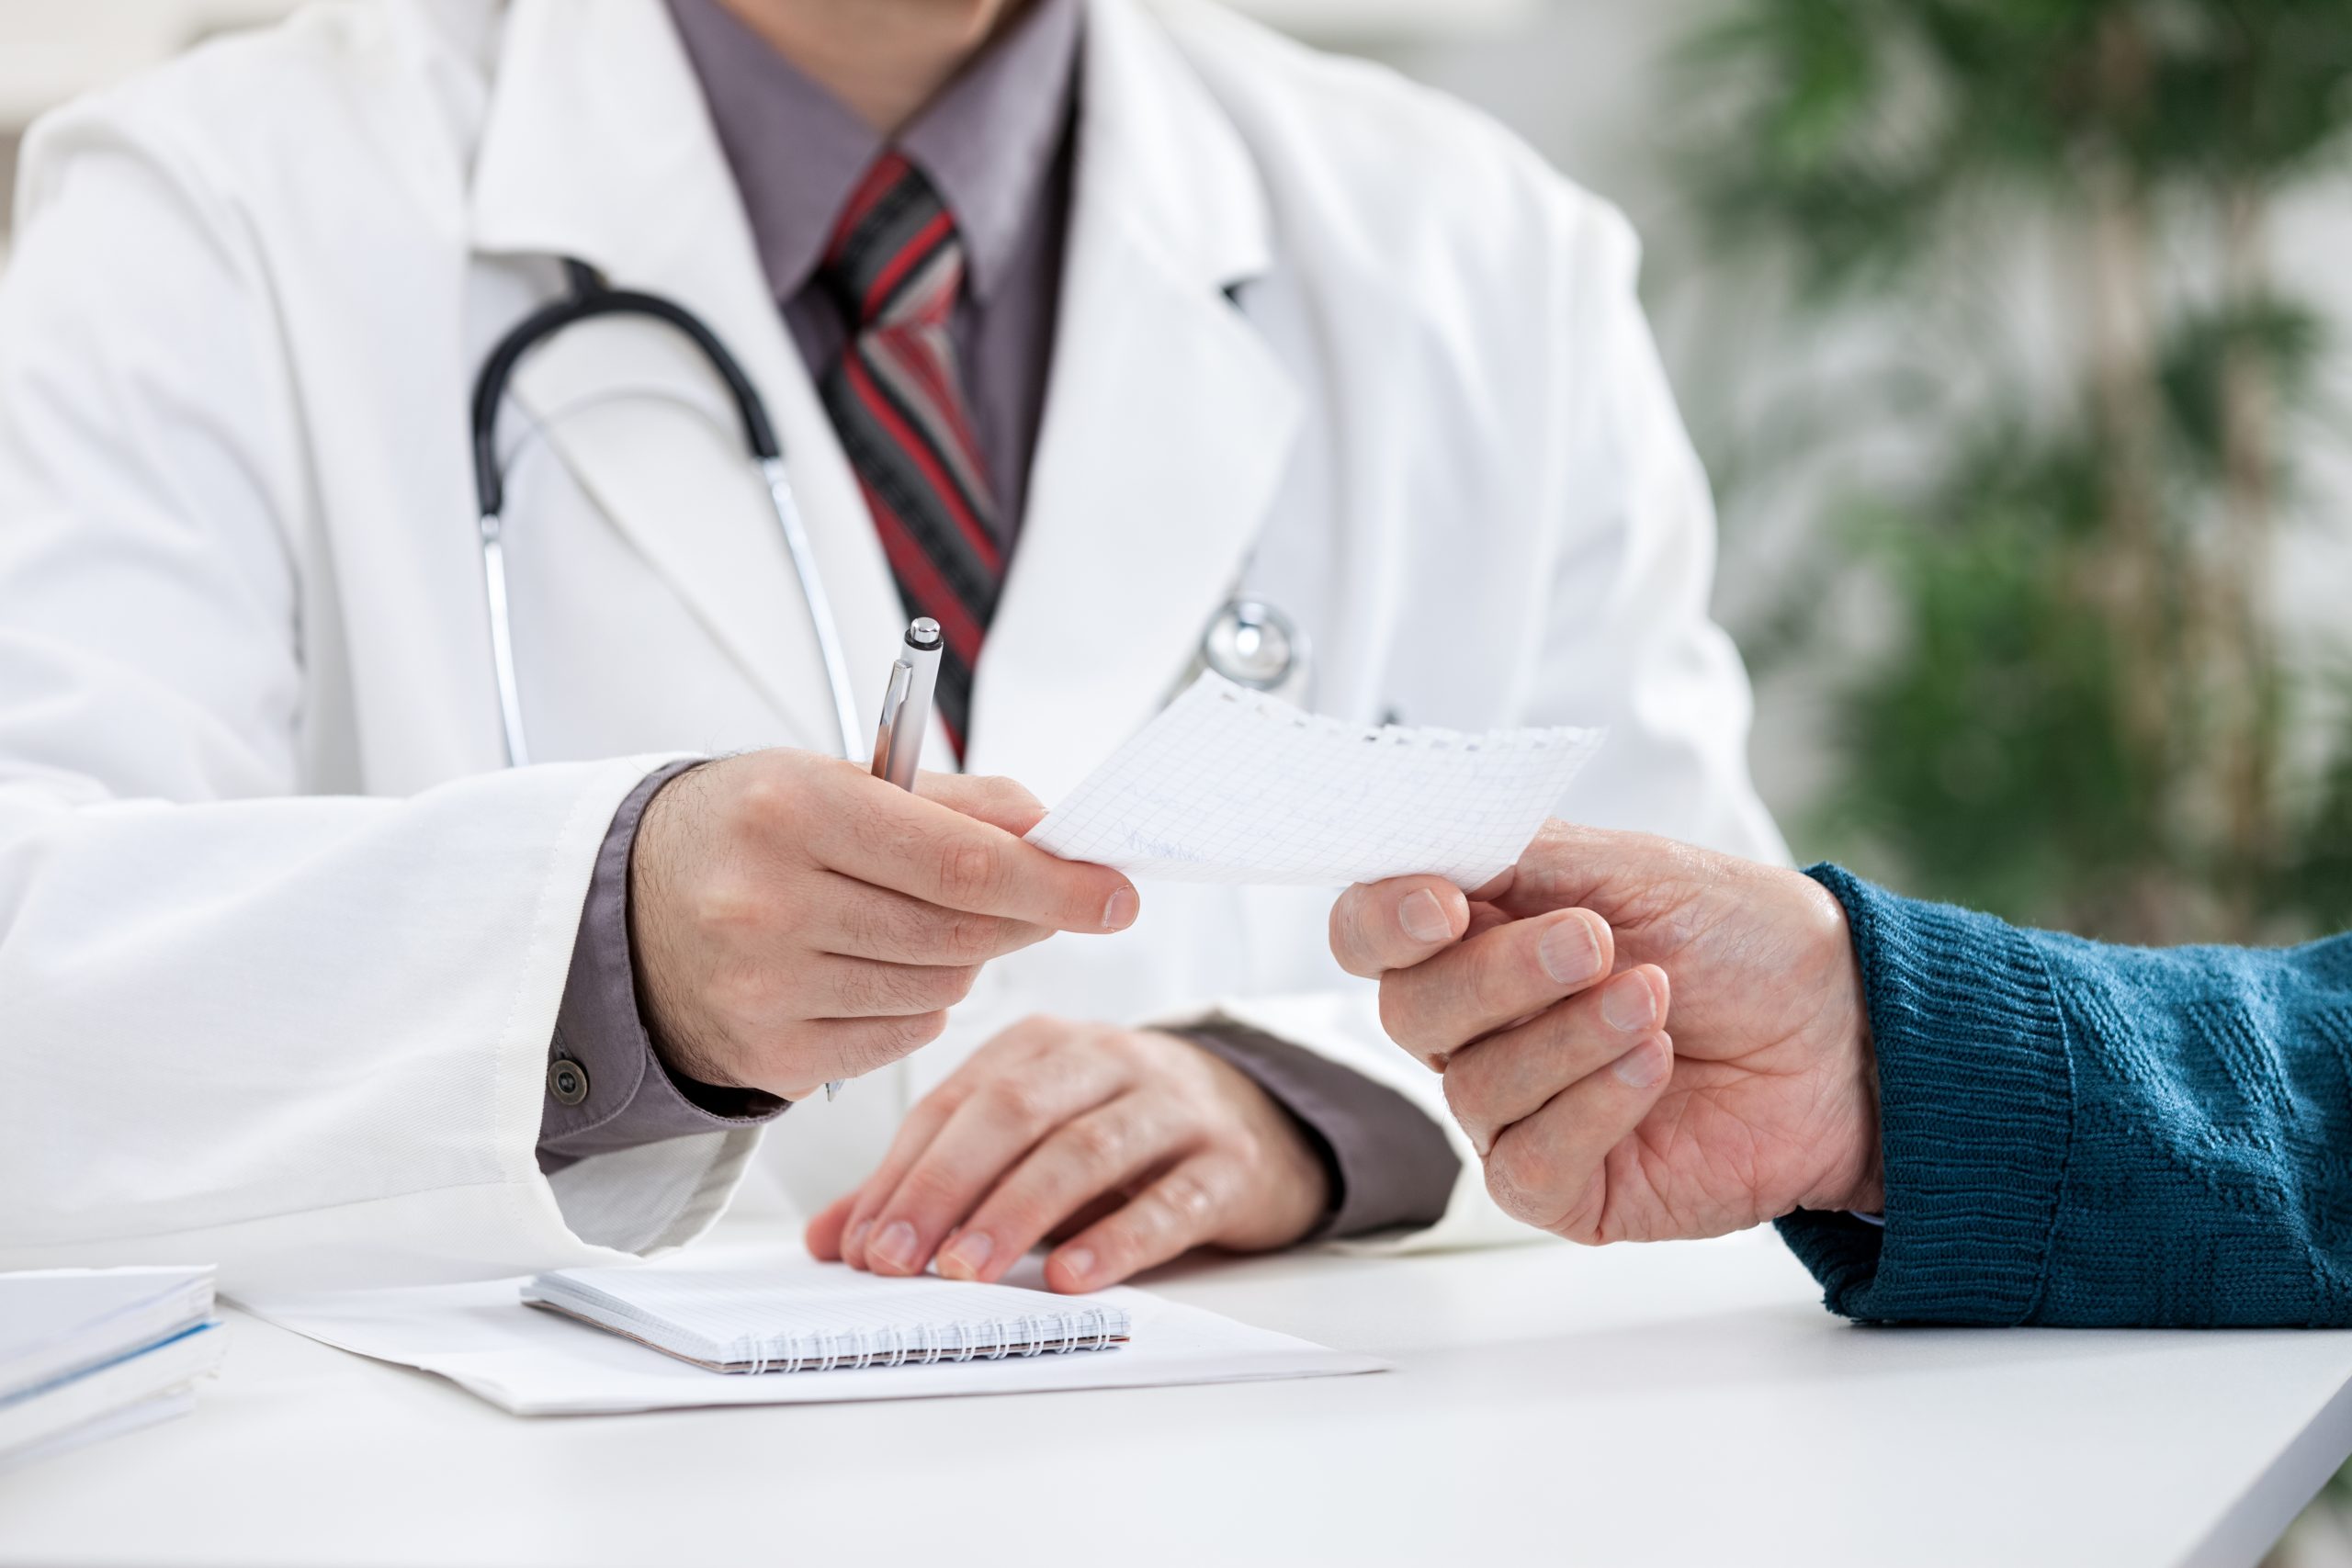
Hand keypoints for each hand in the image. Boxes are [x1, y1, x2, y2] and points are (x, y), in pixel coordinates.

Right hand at [629, 753, 1138, 1100]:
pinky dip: (916, 1008)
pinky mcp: (767, 1058)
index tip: (1115, 891)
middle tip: (1043, 900)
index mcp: (789, 810)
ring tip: (922, 923)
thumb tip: (1050, 827)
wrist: (622, 909)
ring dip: (961, 962)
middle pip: (958, 935)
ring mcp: (762, 991)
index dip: (1053, 882)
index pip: (960, 861)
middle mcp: (766, 903)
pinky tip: (877, 969)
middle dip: (1021, 919)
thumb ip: (953, 801)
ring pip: (938, 992)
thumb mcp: (833, 778)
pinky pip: (899, 1040)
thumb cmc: (745, 832)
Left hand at [804, 1017, 1330, 1292]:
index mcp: (1041, 1046)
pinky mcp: (1227, 1161)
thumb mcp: (1022, 1143)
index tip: (862, 1243)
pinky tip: (1070, 1276)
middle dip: (946, 1188)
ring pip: (1084, 1150)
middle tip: (900, 1259)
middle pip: (1013, 1114)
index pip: (956, 1102)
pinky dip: (1117, 1239)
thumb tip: (829, 1239)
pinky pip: (1170, 1200)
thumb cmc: (1116, 1131)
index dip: (903, 1173)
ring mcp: (1172, 1106)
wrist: (1256, 1119)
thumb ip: (928, 1185)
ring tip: (966, 1274)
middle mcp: (1106, 1059)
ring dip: (1016, 1214)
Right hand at [1328, 823, 1879, 1243]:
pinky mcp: (1565, 1189)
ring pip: (1473, 1085)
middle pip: (1410, 1010)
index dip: (1383, 921)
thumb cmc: (1739, 938)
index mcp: (1476, 935)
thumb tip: (1421, 848)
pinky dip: (1590, 1106)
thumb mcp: (1627, 866)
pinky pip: (1526, 1161)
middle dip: (1501, 973)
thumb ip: (1514, 854)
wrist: (1844, 1026)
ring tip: (1653, 1002)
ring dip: (1568, 1036)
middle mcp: (1479, 1026)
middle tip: (1596, 941)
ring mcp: (1516, 1110)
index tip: (1442, 905)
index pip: (1370, 933)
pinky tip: (1653, 1067)